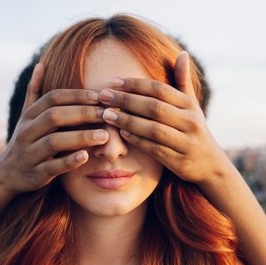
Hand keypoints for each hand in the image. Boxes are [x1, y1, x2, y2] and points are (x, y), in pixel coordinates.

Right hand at [0, 63, 108, 194]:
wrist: (7, 174)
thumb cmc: (27, 141)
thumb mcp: (27, 116)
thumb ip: (34, 92)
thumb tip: (41, 65)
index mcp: (29, 116)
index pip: (53, 98)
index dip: (77, 96)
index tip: (99, 96)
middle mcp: (27, 131)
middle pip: (54, 116)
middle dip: (83, 114)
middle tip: (107, 114)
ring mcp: (29, 153)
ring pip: (54, 142)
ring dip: (80, 137)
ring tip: (104, 136)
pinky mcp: (35, 173)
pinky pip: (52, 167)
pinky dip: (69, 161)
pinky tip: (86, 156)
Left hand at [98, 52, 229, 184]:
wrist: (209, 163)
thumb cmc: (193, 129)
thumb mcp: (192, 106)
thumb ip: (183, 82)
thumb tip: (182, 53)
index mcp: (190, 105)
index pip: (159, 90)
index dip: (135, 85)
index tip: (113, 82)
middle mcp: (190, 122)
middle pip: (154, 107)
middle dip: (126, 101)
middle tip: (103, 96)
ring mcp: (185, 142)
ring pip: (153, 129)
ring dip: (128, 121)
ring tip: (107, 115)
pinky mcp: (179, 161)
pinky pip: (154, 149)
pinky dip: (137, 140)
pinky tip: (122, 134)